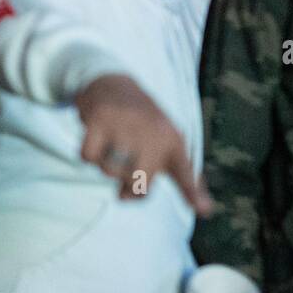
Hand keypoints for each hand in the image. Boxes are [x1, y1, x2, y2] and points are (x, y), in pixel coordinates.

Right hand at [74, 75, 211, 212]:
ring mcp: (126, 124)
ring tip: (111, 143)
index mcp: (173, 141)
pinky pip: (88, 157)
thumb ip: (147, 177)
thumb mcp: (158, 145)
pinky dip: (87, 153)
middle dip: (126, 182)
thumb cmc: (137, 124)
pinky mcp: (100, 118)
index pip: (184, 172)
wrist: (113, 83)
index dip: (193, 193)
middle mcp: (153, 132)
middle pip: (137, 183)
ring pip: (109, 170)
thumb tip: (124, 198)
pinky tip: (95, 138)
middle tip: (123, 168)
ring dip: (104, 163)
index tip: (204, 209)